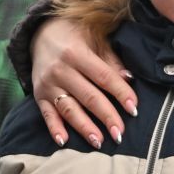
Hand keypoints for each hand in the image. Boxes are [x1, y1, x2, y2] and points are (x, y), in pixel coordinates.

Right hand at [30, 17, 134, 148]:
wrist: (40, 32)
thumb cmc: (75, 36)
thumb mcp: (95, 39)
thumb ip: (111, 60)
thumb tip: (129, 79)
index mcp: (77, 53)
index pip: (103, 77)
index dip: (120, 93)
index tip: (134, 108)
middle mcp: (60, 69)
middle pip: (88, 97)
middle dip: (106, 116)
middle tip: (120, 134)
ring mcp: (48, 84)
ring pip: (68, 109)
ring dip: (84, 127)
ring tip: (99, 142)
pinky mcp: (38, 94)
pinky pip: (46, 114)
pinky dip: (54, 128)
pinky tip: (64, 141)